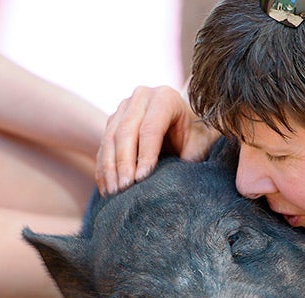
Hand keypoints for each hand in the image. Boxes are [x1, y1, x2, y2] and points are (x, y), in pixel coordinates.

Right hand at [96, 85, 218, 194]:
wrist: (186, 124)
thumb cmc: (196, 136)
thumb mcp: (201, 145)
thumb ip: (191, 157)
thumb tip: (178, 181)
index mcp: (166, 98)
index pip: (151, 128)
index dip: (146, 154)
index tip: (142, 179)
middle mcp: (141, 97)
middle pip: (126, 131)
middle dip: (124, 163)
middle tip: (125, 188)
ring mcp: (123, 108)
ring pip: (110, 138)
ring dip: (110, 168)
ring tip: (114, 193)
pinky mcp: (112, 121)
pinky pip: (103, 146)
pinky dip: (103, 169)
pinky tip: (106, 190)